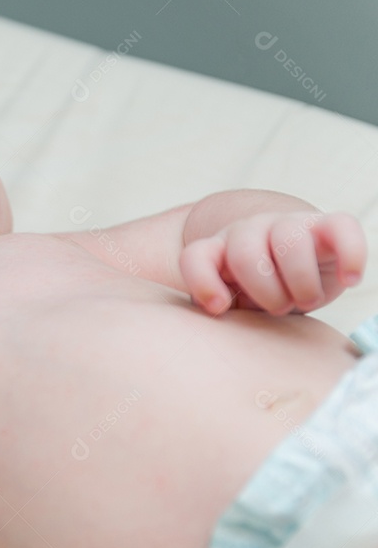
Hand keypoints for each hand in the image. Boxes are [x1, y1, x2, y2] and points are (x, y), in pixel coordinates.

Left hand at [180, 211, 365, 314]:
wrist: (291, 262)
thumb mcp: (235, 302)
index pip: (197, 257)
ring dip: (300, 280)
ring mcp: (287, 224)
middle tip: (278, 309)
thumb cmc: (258, 292)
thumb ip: (223, 308)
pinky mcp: (327, 225)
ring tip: (306, 299)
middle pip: (245, 254)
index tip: (220, 308)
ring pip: (289, 240)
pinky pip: (342, 227)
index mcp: (218, 250)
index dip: (204, 282)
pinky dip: (350, 254)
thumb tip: (220, 322)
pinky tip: (349, 279)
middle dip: (264, 291)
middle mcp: (249, 232)